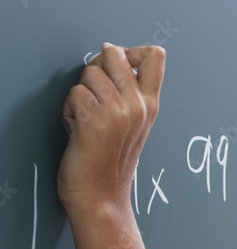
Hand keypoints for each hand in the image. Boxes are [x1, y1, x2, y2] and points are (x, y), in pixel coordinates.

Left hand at [57, 43, 165, 215]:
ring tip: (85, 117)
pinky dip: (69, 110)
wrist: (101, 197)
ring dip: (79, 94)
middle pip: (113, 54)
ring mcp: (118, 112)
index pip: (155, 56)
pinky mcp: (95, 120)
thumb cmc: (110, 163)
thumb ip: (130, 92)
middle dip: (96, 67)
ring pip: (89, 73)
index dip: (131, 50)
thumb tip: (108, 51)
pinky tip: (76, 129)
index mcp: (150, 104)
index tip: (117, 64)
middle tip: (93, 91)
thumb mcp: (134, 125)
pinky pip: (74, 94)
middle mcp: (137, 105)